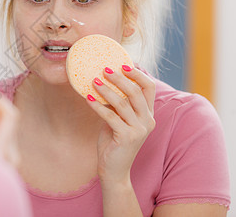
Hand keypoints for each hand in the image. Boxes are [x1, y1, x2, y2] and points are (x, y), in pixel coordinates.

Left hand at [86, 66, 155, 184]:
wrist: (114, 171)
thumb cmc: (114, 142)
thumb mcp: (118, 120)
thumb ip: (118, 104)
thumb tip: (104, 81)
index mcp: (148, 115)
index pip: (149, 88)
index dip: (137, 74)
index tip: (123, 64)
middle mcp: (147, 121)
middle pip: (135, 92)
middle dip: (119, 78)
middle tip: (104, 69)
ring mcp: (139, 130)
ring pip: (122, 103)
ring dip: (106, 90)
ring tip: (93, 81)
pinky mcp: (127, 138)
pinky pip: (110, 117)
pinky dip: (98, 106)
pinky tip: (87, 99)